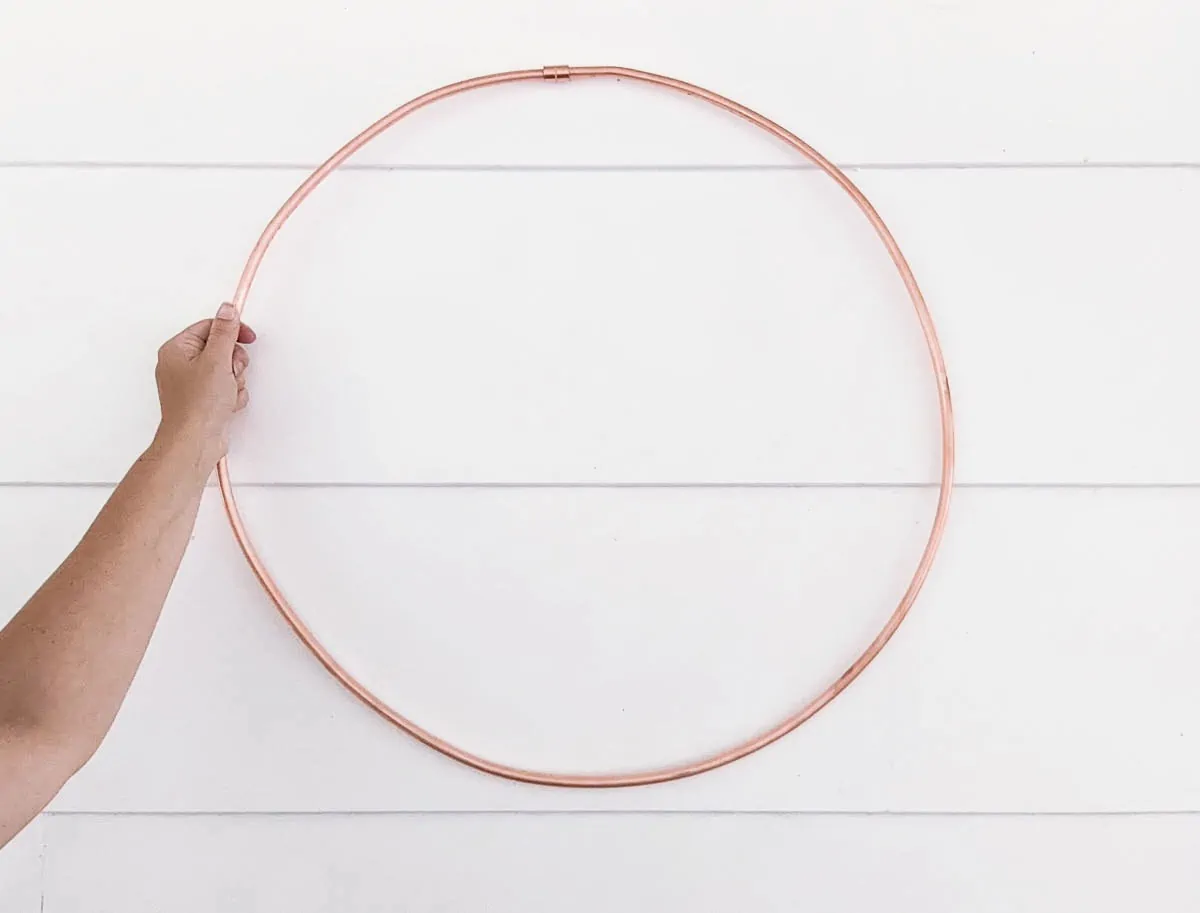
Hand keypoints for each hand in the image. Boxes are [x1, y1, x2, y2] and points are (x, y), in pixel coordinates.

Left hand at [152, 303, 256, 473]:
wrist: (195, 441)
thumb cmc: (198, 405)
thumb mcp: (217, 360)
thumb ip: (225, 332)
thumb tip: (227, 310)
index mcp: (177, 349)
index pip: (210, 327)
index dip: (232, 331)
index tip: (248, 337)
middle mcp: (181, 364)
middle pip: (221, 348)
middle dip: (234, 362)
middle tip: (230, 373)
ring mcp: (192, 383)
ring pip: (227, 369)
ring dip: (235, 380)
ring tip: (227, 392)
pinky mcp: (203, 399)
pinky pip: (226, 387)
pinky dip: (232, 395)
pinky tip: (227, 404)